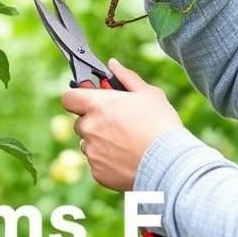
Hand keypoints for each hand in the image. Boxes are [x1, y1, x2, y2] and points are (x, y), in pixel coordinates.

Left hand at [61, 60, 182, 190]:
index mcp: (98, 105)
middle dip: (94, 121)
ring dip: (99, 142)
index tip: (89, 101)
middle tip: (117, 124)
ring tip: (126, 144)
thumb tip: (112, 64)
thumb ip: (126, 77)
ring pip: (88, 143)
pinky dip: (107, 161)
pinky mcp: (97, 172)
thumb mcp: (148, 94)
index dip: (77, 98)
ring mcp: (92, 151)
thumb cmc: (161, 125)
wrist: (169, 163)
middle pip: (80, 122)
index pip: (68, 98)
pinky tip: (126, 159)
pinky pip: (96, 163)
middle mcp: (90, 128)